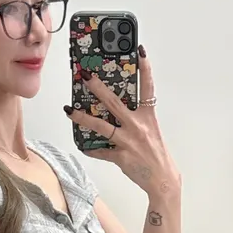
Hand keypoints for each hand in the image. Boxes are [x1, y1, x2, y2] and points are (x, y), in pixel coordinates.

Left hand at [67, 46, 180, 197]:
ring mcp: (129, 141)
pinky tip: (82, 146)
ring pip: (101, 126)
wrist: (164, 181)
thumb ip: (137, 119)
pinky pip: (101, 152)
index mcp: (148, 117)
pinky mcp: (121, 157)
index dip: (145, 68)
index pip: (148, 87)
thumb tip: (118, 111)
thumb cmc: (158, 156)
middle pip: (114, 102)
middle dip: (97, 87)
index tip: (140, 51)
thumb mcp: (151, 132)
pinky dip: (91, 150)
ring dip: (82, 117)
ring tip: (69, 110)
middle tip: (84, 75)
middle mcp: (138, 126)